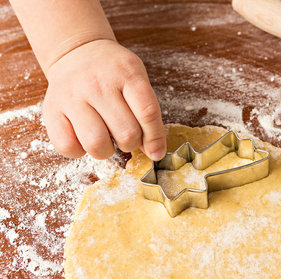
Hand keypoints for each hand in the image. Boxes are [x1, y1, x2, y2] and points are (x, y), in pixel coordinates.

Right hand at [42, 39, 165, 160]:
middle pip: (126, 132)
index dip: (155, 137)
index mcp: (126, 73)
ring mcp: (72, 97)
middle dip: (131, 144)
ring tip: (106, 140)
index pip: (148, 112)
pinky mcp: (51, 111)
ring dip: (106, 151)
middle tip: (126, 137)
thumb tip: (153, 151)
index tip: (156, 152)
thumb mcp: (136, 80)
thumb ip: (147, 113)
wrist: (76, 52)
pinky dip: (80, 151)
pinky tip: (84, 138)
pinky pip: (68, 147)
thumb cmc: (113, 73)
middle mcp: (98, 84)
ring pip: (96, 143)